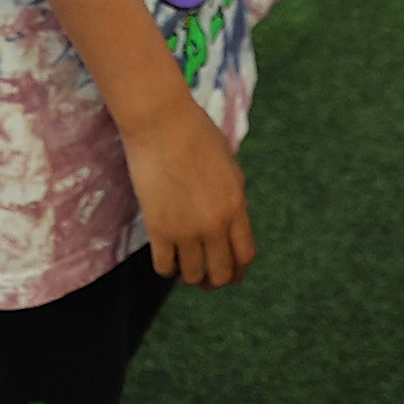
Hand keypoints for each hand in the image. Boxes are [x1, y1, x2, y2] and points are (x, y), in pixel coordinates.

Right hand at [120, 94, 256, 286]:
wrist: (162, 123)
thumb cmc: (196, 134)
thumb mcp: (229, 166)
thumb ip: (233, 197)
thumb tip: (231, 221)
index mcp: (237, 206)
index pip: (245, 255)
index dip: (238, 271)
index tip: (230, 274)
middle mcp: (216, 224)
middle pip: (222, 274)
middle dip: (215, 281)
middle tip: (205, 278)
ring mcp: (187, 229)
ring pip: (192, 276)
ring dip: (189, 276)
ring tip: (183, 266)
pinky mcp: (159, 229)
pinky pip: (164, 267)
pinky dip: (167, 268)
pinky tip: (166, 258)